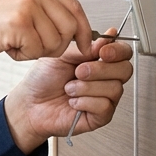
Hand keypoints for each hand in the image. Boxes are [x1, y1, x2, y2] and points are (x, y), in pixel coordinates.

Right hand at [0, 0, 92, 61]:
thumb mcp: (15, 6)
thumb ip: (42, 10)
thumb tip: (73, 27)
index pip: (73, 6)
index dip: (84, 29)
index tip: (85, 45)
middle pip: (69, 25)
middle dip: (58, 45)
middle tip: (35, 48)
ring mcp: (25, 3)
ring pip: (55, 41)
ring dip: (36, 51)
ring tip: (15, 43)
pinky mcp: (17, 22)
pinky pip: (37, 50)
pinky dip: (23, 56)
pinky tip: (7, 47)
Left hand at [1, 32, 134, 154]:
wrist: (30, 103)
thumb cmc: (43, 79)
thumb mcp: (61, 55)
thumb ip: (85, 47)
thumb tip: (107, 38)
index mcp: (98, 60)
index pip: (123, 52)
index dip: (118, 50)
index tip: (102, 52)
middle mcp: (105, 78)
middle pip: (125, 70)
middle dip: (101, 69)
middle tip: (79, 71)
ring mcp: (104, 97)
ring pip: (114, 89)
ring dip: (87, 87)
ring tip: (69, 88)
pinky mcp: (100, 116)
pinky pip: (104, 106)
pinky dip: (85, 102)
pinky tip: (73, 101)